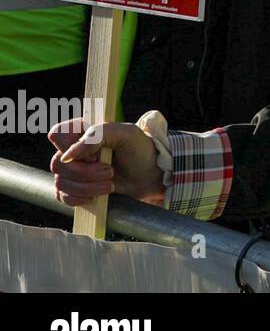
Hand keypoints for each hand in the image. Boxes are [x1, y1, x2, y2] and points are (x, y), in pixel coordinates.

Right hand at [48, 118, 164, 206]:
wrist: (150, 175)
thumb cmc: (140, 150)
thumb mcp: (127, 134)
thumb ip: (98, 134)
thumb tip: (69, 154)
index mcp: (84, 132)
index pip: (58, 134)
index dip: (71, 147)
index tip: (95, 154)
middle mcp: (74, 150)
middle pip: (58, 163)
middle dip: (85, 173)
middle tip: (110, 172)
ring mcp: (73, 170)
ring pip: (60, 182)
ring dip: (86, 187)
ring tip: (110, 185)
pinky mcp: (75, 188)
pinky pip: (62, 196)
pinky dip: (78, 199)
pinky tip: (96, 197)